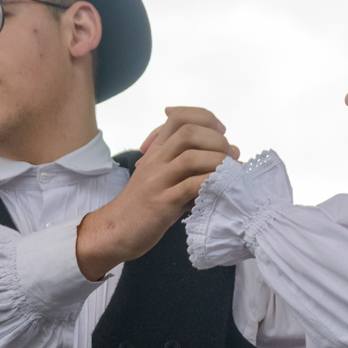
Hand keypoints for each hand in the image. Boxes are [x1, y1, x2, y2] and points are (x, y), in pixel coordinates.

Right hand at [74, 107, 239, 279]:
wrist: (114, 230)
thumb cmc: (143, 206)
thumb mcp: (164, 177)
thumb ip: (192, 165)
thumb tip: (232, 152)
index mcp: (155, 151)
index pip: (179, 117)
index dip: (206, 118)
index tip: (221, 131)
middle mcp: (155, 160)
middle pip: (188, 131)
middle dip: (216, 140)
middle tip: (228, 156)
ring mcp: (157, 180)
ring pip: (191, 156)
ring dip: (217, 161)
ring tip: (228, 172)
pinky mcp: (161, 203)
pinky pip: (190, 186)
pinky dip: (210, 184)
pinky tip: (219, 189)